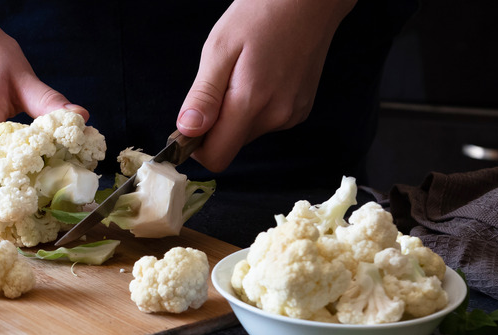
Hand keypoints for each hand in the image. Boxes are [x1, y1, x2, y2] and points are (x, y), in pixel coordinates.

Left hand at [176, 0, 356, 171]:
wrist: (310, 0)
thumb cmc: (262, 13)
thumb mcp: (220, 48)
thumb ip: (204, 95)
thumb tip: (187, 131)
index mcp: (252, 103)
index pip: (217, 157)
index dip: (196, 147)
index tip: (189, 125)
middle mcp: (276, 117)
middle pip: (231, 144)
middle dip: (216, 124)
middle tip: (218, 83)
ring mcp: (292, 115)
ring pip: (247, 133)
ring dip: (236, 113)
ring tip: (243, 73)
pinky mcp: (301, 109)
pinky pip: (266, 121)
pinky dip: (255, 107)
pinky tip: (261, 76)